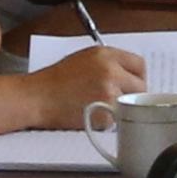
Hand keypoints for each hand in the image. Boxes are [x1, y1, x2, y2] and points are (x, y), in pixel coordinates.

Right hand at [31, 41, 146, 123]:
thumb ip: (108, 64)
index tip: (133, 84)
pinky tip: (89, 116)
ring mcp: (109, 92)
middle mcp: (110, 70)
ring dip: (118, 109)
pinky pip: (116, 121)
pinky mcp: (105, 113)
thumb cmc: (54, 81)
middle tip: (117, 101)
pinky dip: (106, 122)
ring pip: (129, 104)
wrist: (36, 97)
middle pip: (140, 86)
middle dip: (131, 95)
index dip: (138, 76)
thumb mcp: (83, 60)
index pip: (139, 64)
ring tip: (97, 107)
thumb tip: (128, 75)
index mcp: (106, 54)